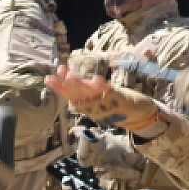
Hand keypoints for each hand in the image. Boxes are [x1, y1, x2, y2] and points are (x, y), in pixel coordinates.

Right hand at [44, 66, 159, 132]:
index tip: (48, 78)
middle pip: (80, 97)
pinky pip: (112, 95)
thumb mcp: (99, 99)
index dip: (59, 88)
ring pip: (93, 96)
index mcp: (89, 108)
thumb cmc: (117, 104)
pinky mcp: (122, 103)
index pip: (70, 97)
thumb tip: (68, 76)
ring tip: (72, 75)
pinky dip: (104, 88)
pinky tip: (98, 80)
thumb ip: (87, 90)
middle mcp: (96, 109)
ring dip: (83, 86)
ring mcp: (109, 106)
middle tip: (62, 74)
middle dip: (70, 85)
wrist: (141, 116)